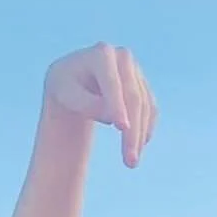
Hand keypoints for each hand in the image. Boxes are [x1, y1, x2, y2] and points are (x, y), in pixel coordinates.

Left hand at [45, 43, 157, 168]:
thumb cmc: (66, 88)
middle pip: (133, 97)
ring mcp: (136, 71)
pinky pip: (150, 110)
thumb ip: (88, 104)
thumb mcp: (67, 95)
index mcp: (101, 54)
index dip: (118, 105)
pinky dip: (145, 129)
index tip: (122, 128)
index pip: (112, 83)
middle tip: (130, 161)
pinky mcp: (143, 86)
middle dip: (132, 130)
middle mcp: (123, 57)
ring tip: (131, 162)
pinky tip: (138, 147)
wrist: (74, 81)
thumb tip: (114, 117)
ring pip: (145, 107)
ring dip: (140, 136)